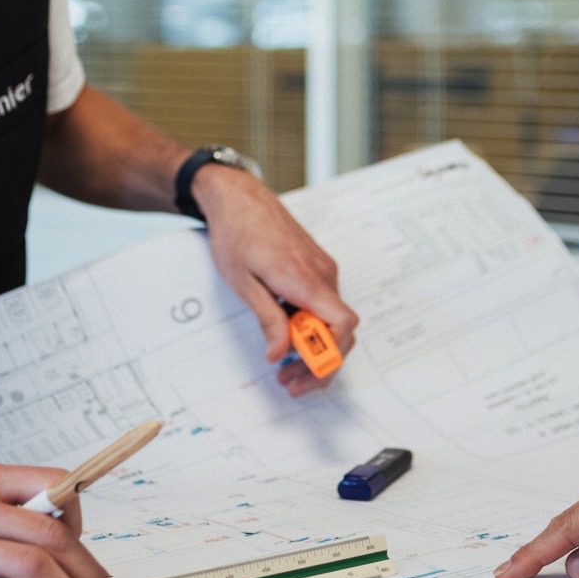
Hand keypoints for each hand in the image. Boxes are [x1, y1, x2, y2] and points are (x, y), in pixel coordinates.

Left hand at [193, 166, 358, 395]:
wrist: (238, 196)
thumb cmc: (237, 232)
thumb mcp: (243, 283)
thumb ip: (267, 319)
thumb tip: (279, 353)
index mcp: (304, 278)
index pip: (342, 325)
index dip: (330, 355)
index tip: (305, 373)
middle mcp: (322, 274)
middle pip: (340, 331)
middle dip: (319, 362)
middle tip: (289, 381)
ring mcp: (322, 269)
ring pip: (332, 320)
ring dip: (313, 346)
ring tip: (282, 362)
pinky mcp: (316, 268)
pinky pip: (324, 304)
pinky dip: (310, 326)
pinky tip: (286, 332)